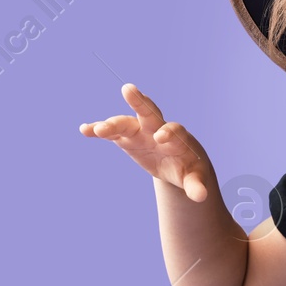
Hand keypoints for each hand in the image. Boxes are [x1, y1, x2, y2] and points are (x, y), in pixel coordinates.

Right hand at [79, 84, 216, 201]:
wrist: (177, 161)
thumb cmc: (189, 168)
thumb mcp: (193, 178)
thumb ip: (196, 185)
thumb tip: (201, 197)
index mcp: (177, 138)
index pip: (173, 130)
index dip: (168, 132)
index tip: (161, 137)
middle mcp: (157, 129)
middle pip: (149, 112)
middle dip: (140, 102)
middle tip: (128, 89)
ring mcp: (140, 132)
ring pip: (125, 123)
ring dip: (111, 124)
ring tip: (97, 128)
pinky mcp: (126, 138)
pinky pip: (111, 133)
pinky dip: (98, 130)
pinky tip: (84, 129)